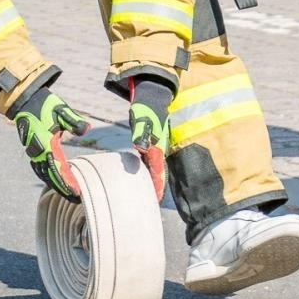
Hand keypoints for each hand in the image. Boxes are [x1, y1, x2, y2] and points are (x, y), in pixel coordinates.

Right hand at [10, 86, 89, 200]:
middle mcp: (38, 151)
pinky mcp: (32, 150)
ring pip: (44, 174)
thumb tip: (86, 129)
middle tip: (75, 199)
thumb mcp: (62, 110)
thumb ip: (74, 121)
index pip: (58, 168)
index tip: (76, 192)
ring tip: (67, 194)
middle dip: (62, 188)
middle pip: (50, 176)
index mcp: (46, 143)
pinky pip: (39, 169)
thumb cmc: (46, 105)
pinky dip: (47, 177)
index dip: (67, 182)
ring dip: (55, 185)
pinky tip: (54, 181)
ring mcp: (33, 151)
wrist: (26, 101)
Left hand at [128, 76, 171, 196]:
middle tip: (152, 203)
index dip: (156, 185)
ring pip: (153, 167)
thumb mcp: (142, 119)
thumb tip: (142, 148)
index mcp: (156, 146)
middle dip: (156, 187)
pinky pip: (148, 160)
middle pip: (157, 172)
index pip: (157, 170)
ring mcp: (154, 145)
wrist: (151, 96)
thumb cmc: (145, 108)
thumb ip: (141, 133)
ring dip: (151, 180)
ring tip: (147, 194)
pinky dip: (146, 170)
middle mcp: (157, 148)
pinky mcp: (148, 142)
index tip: (155, 199)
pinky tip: (140, 176)